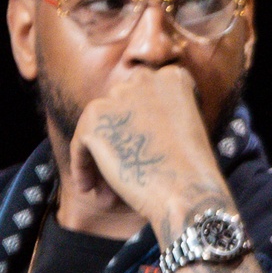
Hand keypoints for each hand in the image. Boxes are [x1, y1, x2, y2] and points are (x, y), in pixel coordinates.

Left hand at [70, 61, 229, 232]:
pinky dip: (81, 167)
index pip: (142, 95)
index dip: (136, 125)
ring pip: (96, 127)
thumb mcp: (184, 130)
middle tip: (121, 171)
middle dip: (115, 140)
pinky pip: (80, 145)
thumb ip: (156, 115)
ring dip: (98, 156)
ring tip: (103, 188)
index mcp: (172, 78)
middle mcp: (144, 79)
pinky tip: (87, 188)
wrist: (187, 194)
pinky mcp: (95, 119)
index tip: (137, 152)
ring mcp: (118, 96)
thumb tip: (126, 126)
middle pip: (117, 109)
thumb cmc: (191, 174)